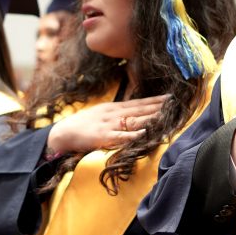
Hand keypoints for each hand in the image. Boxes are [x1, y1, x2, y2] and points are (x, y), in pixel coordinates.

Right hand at [46, 95, 168, 154]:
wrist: (62, 133)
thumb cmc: (82, 125)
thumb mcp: (100, 114)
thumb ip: (115, 114)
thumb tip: (132, 113)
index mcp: (112, 108)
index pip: (137, 103)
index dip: (153, 101)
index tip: (168, 97)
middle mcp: (112, 113)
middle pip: (138, 109)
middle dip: (156, 106)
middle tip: (173, 103)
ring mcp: (108, 124)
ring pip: (132, 120)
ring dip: (149, 118)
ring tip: (164, 115)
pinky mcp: (102, 137)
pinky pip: (120, 136)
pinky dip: (132, 134)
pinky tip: (143, 133)